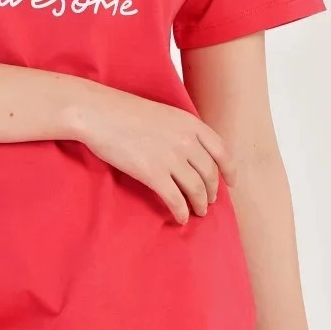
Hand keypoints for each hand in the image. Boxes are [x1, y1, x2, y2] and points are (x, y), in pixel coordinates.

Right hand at [75, 83, 236, 222]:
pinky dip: (181, 211)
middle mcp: (186, 141)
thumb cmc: (125, 112)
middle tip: (209, 201)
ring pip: (196, 189)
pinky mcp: (152, 173)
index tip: (231, 183)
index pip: (222, 151)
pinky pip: (175, 199)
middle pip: (210, 174)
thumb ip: (182, 131)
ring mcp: (170, 157)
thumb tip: (192, 153)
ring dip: (199, 204)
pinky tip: (181, 217)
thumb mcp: (164, 114)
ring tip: (198, 212)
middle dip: (212, 191)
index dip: (229, 170)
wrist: (99, 113)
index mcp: (190, 123)